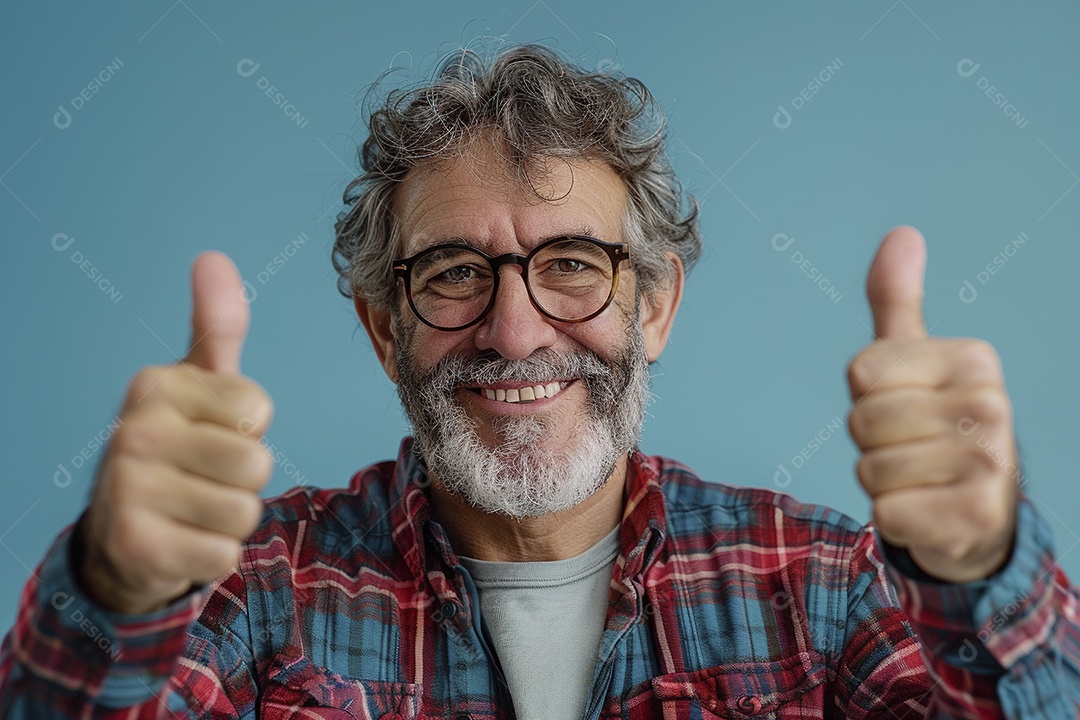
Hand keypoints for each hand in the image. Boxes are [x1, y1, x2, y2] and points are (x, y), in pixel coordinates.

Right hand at [79, 252, 273, 613]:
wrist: (123, 531)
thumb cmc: (179, 445)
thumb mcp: (198, 382)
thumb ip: (216, 325)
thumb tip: (212, 257)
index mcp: (156, 385)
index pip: (258, 408)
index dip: (249, 428)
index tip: (213, 430)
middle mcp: (134, 431)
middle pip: (256, 463)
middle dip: (244, 479)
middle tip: (204, 476)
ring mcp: (128, 490)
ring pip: (244, 511)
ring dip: (229, 518)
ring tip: (193, 508)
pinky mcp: (136, 546)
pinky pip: (224, 553)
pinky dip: (213, 555)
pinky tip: (181, 542)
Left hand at [847, 226, 1018, 582]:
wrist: (978, 513)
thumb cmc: (933, 427)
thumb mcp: (912, 359)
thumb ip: (897, 300)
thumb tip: (902, 233)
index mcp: (974, 360)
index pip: (862, 370)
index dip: (865, 395)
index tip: (902, 405)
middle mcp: (992, 406)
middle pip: (862, 421)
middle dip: (870, 443)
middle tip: (910, 449)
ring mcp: (990, 465)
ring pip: (870, 470)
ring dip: (881, 483)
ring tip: (919, 480)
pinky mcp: (976, 518)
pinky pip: (886, 515)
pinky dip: (893, 520)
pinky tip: (927, 513)